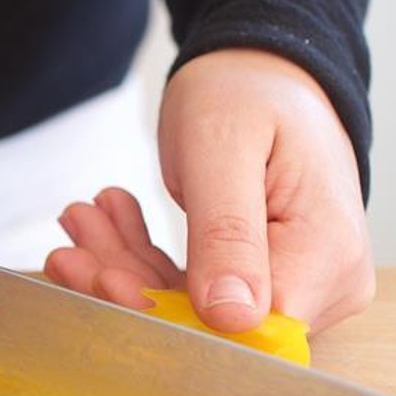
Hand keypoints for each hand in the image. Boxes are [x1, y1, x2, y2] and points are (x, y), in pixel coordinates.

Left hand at [45, 49, 373, 334]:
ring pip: (192, 307)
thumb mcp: (224, 151)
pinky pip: (194, 288)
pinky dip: (143, 259)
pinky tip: (107, 223)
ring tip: (82, 222)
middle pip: (213, 323)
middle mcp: (325, 283)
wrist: (265, 70)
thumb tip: (232, 317)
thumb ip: (228, 234)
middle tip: (68, 248)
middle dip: (131, 284)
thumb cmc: (251, 92)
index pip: (244, 325)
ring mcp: (297, 283)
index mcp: (327, 255)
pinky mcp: (264, 278)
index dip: (169, 315)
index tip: (105, 280)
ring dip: (127, 267)